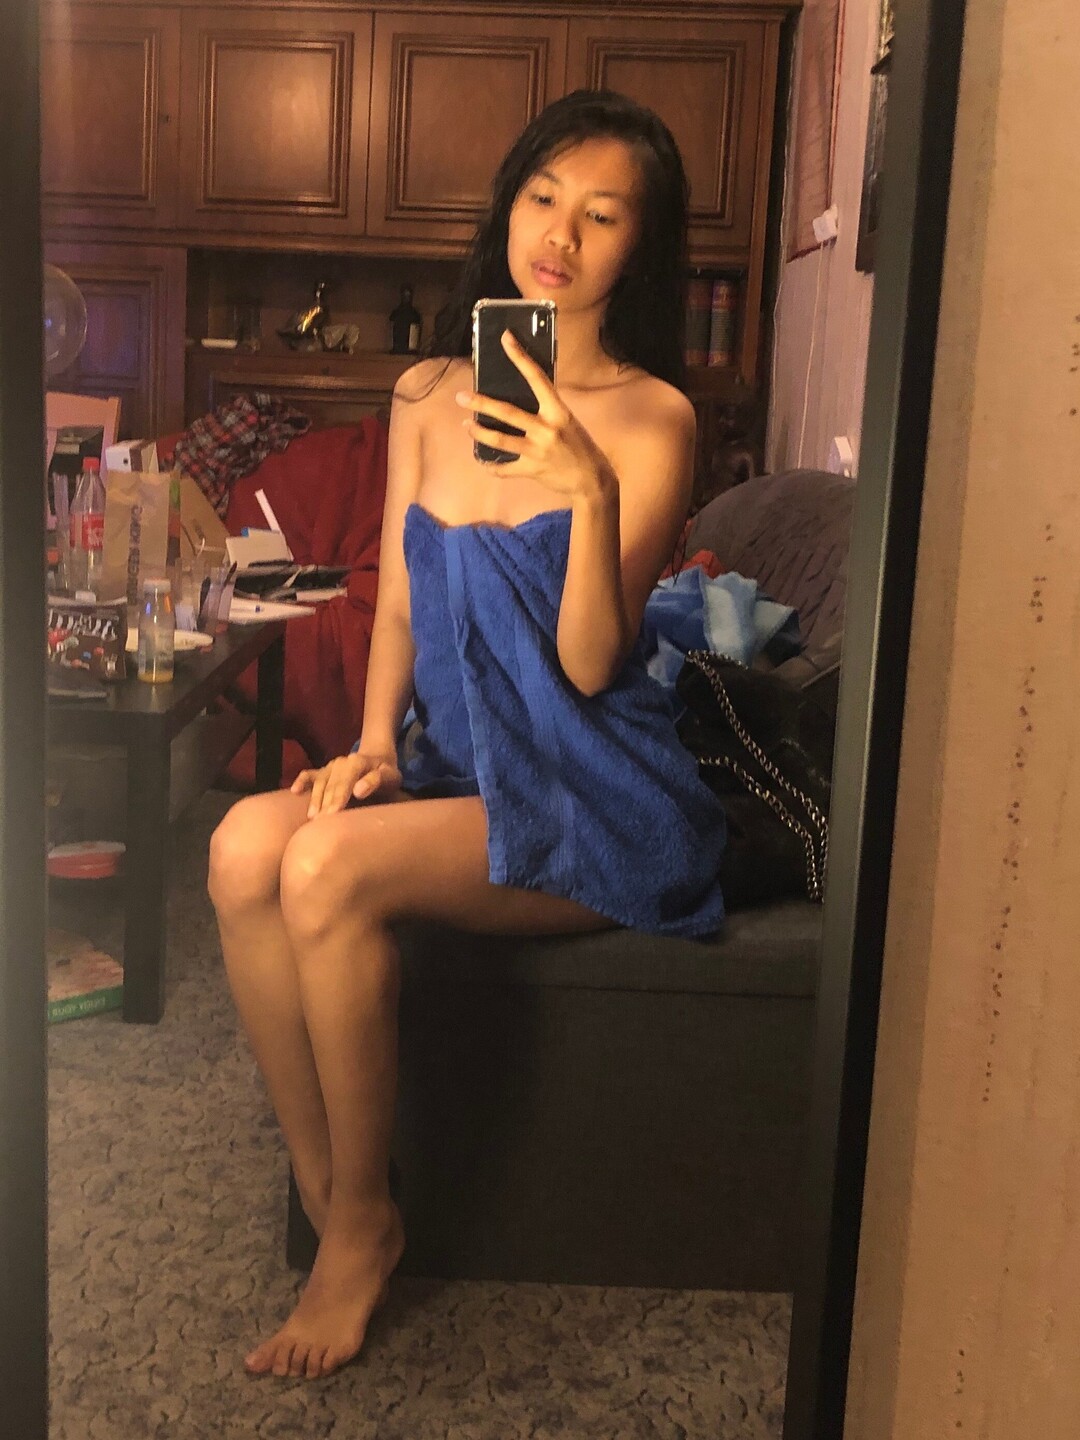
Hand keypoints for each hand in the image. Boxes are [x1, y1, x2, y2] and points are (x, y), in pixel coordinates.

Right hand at [291, 750, 401, 817]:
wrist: (379, 760)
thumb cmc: (386, 774)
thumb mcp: (390, 776)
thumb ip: (376, 781)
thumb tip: (358, 790)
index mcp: (357, 762)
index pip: (345, 781)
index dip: (338, 797)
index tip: (332, 814)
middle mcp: (341, 762)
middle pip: (331, 784)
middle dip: (325, 803)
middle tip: (319, 824)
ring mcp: (330, 767)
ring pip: (319, 782)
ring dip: (314, 799)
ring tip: (311, 817)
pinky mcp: (323, 771)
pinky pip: (309, 774)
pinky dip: (301, 781)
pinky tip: (294, 791)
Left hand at [456, 331, 614, 499]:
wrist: (592, 480)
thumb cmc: (579, 446)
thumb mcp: (566, 421)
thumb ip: (546, 410)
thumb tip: (520, 395)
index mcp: (558, 411)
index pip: (537, 377)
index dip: (520, 357)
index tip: (505, 339)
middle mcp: (547, 429)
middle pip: (508, 412)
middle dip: (482, 403)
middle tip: (461, 397)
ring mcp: (538, 451)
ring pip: (501, 440)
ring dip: (480, 432)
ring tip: (466, 425)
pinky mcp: (532, 470)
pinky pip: (505, 469)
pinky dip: (492, 467)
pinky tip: (483, 462)